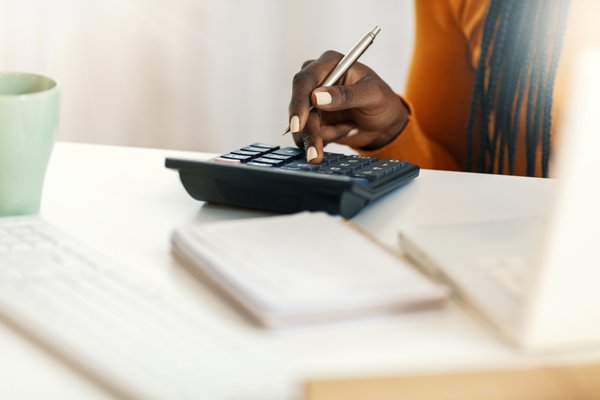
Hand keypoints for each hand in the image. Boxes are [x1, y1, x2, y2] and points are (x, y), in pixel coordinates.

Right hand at [288, 50, 408, 162]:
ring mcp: (312, 102)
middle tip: (315, 153)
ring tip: (346, 131)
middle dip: (307, 131)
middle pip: (299, 106)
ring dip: (321, 137)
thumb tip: (317, 97)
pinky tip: (343, 131)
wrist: (383, 124)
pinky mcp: (313, 120)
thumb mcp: (372, 95)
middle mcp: (317, 81)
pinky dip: (325, 139)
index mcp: (329, 64)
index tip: (298, 124)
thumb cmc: (382, 101)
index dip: (298, 102)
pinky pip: (308, 135)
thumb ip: (346, 95)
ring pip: (302, 125)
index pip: (304, 80)